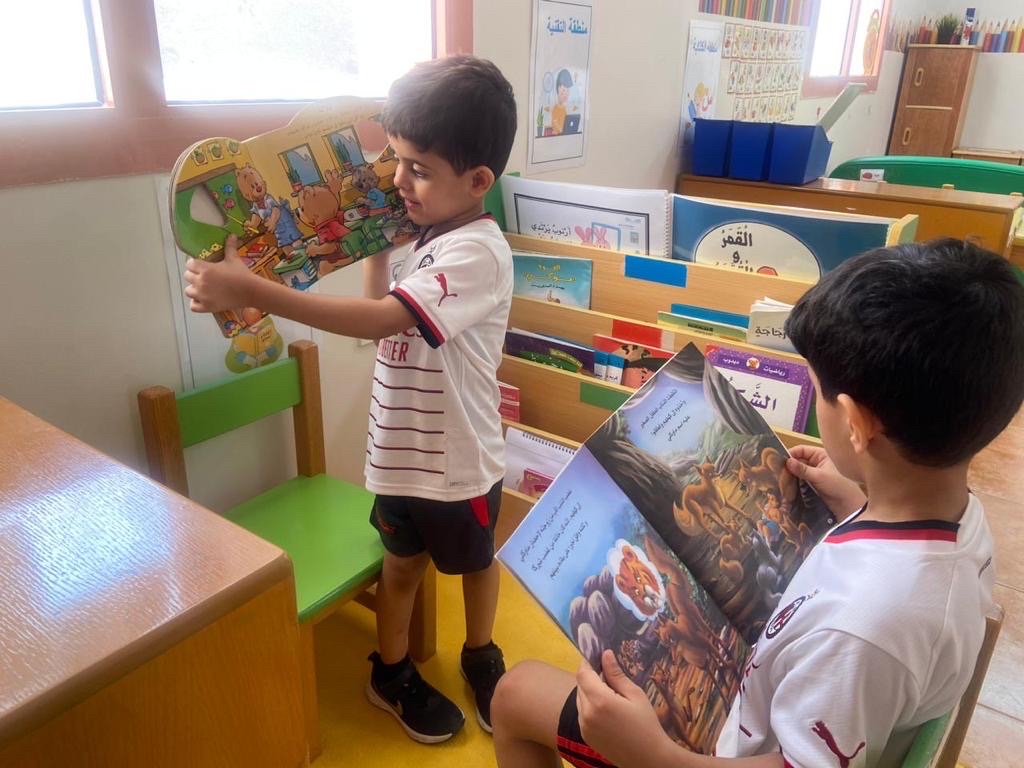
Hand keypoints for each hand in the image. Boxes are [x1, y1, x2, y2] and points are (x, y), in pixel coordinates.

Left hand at [184, 235, 259, 312]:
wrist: (251, 291)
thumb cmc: (242, 274)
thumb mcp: (234, 259)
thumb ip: (229, 247)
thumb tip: (231, 235)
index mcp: (205, 268)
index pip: (189, 264)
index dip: (194, 264)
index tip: (200, 266)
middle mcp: (201, 282)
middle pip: (187, 276)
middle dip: (194, 276)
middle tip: (203, 277)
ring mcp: (202, 295)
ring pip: (188, 291)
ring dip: (194, 289)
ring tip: (203, 289)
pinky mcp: (207, 307)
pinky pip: (193, 306)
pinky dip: (196, 303)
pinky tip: (203, 299)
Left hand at [576, 650, 675, 767]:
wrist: (648, 758)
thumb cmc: (646, 724)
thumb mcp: (635, 694)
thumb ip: (616, 674)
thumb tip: (605, 654)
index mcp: (600, 701)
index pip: (583, 673)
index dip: (587, 662)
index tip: (596, 656)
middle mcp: (587, 713)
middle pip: (580, 685)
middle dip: (590, 677)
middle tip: (608, 676)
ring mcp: (584, 726)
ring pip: (579, 698)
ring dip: (589, 691)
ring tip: (610, 695)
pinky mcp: (585, 736)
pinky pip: (582, 713)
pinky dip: (589, 706)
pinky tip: (607, 710)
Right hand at [786, 445, 865, 517]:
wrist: (847, 505)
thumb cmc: (838, 486)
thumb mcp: (819, 476)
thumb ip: (802, 469)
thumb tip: (787, 462)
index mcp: (820, 455)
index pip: (801, 450)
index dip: (791, 454)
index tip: (779, 460)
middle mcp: (816, 462)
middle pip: (798, 460)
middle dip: (789, 465)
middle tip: (776, 470)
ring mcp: (813, 473)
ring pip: (797, 471)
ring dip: (790, 474)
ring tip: (779, 478)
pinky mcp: (811, 484)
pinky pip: (799, 480)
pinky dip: (793, 482)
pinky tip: (785, 485)